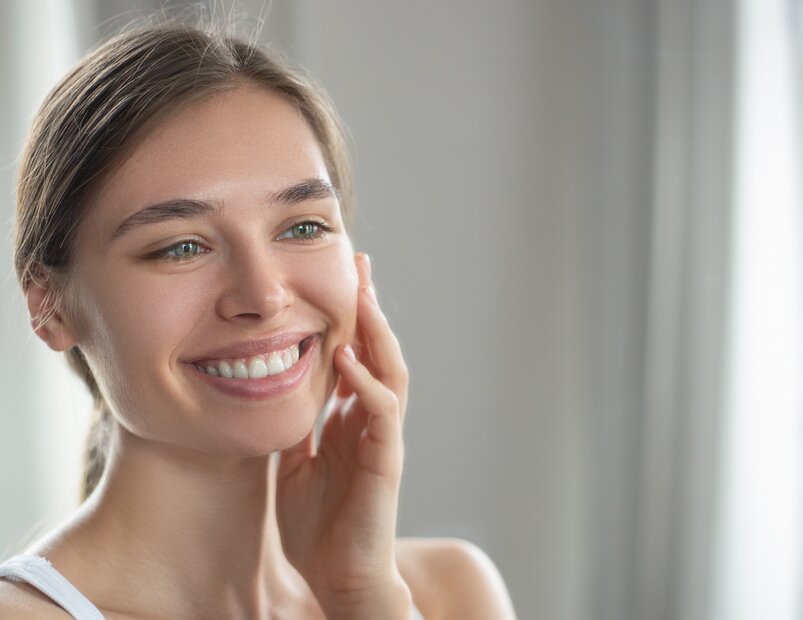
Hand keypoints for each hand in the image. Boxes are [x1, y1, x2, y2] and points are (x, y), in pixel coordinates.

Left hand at [276, 252, 411, 617]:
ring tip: (362, 295)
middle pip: (379, 351)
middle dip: (369, 308)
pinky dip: (367, 381)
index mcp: (351, 419)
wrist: (337, 576)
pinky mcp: (386, 458)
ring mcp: (382, 436)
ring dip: (377, 332)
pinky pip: (382, 410)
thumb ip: (296, 427)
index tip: (339, 279)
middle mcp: (371, 420)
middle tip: (360, 264)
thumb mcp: (293, 464)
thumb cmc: (317, 524)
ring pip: (390, 371)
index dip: (349, 319)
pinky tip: (347, 356)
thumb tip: (273, 392)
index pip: (357, 356)